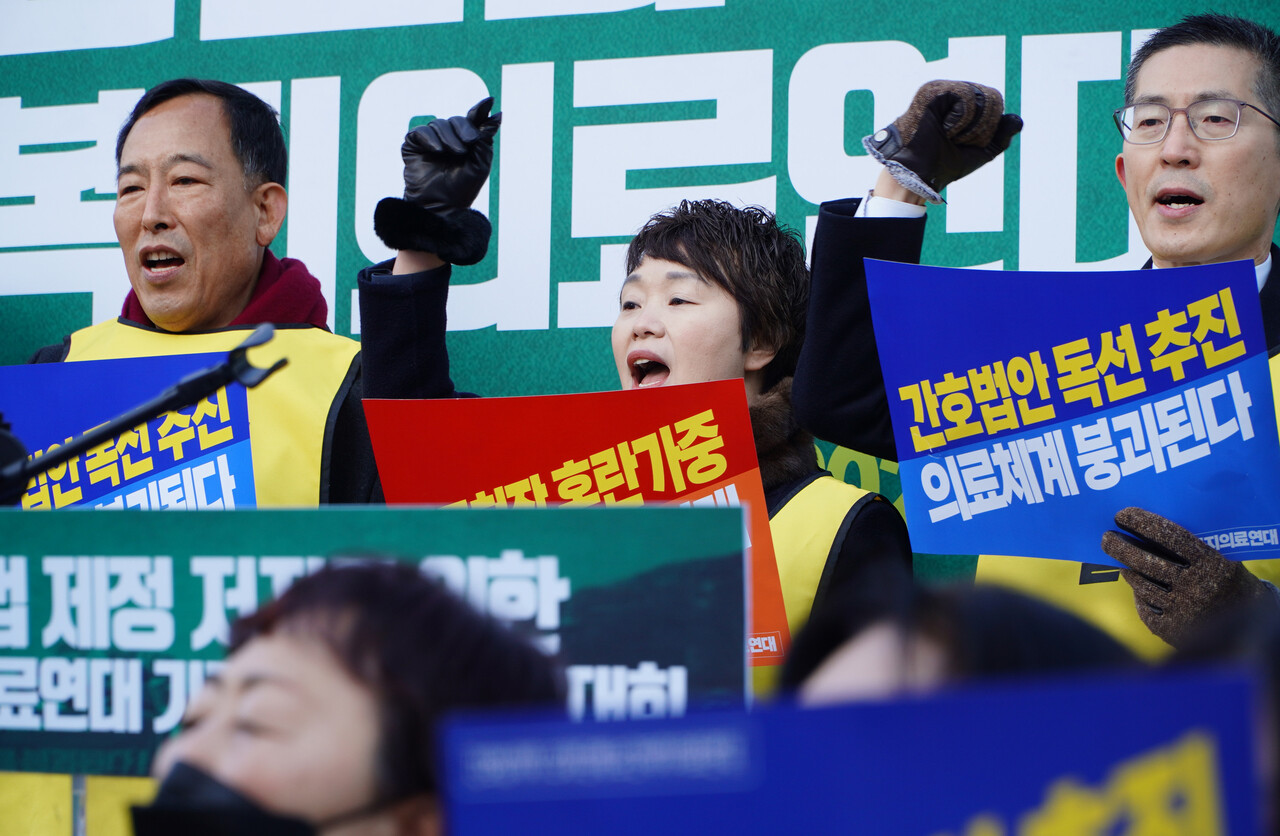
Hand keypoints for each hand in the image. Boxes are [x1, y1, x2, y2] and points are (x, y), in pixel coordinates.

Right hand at [374, 97, 499, 264]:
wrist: (440, 206)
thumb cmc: (462, 189)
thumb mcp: (480, 163)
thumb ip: (485, 138)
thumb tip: (497, 114)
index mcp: (465, 141)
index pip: (472, 120)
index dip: (479, 111)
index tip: (489, 102)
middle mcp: (448, 138)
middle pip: (456, 120)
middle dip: (464, 129)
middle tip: (470, 143)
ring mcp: (430, 141)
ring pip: (439, 124)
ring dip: (449, 137)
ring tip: (455, 153)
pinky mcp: (413, 145)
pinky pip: (420, 131)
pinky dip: (430, 138)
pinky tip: (437, 150)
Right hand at [863, 80, 1021, 203]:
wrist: (921, 173)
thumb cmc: (945, 164)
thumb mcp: (982, 152)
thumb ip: (1002, 136)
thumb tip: (1017, 120)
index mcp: (965, 104)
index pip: (995, 102)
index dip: (989, 126)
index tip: (967, 142)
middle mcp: (954, 94)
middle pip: (992, 97)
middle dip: (982, 126)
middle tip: (958, 140)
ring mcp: (942, 90)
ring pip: (979, 95)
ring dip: (970, 125)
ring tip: (949, 135)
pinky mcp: (932, 90)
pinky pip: (963, 95)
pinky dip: (960, 118)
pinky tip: (944, 128)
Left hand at [1101, 506, 1268, 647]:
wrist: (1247, 622)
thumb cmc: (1224, 577)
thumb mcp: (1219, 556)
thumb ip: (1191, 543)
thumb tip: (1145, 522)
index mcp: (1211, 562)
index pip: (1170, 536)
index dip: (1143, 523)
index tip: (1121, 514)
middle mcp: (1196, 587)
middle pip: (1146, 563)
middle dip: (1120, 548)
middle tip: (1105, 537)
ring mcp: (1183, 610)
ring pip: (1142, 585)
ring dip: (1127, 570)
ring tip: (1119, 561)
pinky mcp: (1172, 630)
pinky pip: (1145, 608)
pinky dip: (1140, 596)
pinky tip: (1137, 586)